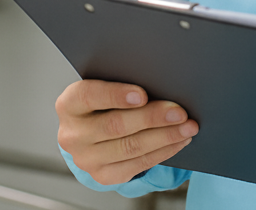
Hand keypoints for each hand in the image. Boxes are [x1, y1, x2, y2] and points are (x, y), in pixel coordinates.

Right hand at [55, 80, 199, 184]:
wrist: (90, 134)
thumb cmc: (102, 103)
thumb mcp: (103, 87)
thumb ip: (120, 83)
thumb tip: (158, 80)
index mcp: (69, 105)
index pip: (89, 96)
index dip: (116, 95)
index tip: (143, 94)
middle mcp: (72, 135)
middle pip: (115, 125)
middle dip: (152, 117)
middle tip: (179, 112)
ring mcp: (86, 158)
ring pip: (130, 147)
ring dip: (164, 137)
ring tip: (187, 127)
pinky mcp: (103, 175)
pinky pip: (138, 164)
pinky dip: (163, 151)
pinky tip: (178, 141)